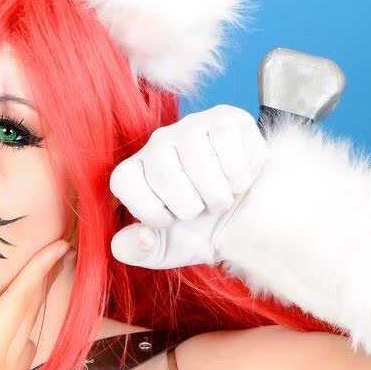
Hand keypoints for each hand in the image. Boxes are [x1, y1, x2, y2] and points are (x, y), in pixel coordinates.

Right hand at [0, 241, 70, 369]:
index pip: (18, 303)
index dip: (37, 271)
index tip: (58, 246)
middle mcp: (4, 367)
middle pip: (29, 314)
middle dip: (44, 280)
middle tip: (59, 251)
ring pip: (24, 334)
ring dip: (32, 305)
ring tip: (34, 281)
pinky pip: (12, 352)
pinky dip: (16, 329)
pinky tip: (6, 330)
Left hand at [108, 104, 268, 269]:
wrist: (246, 219)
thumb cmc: (199, 230)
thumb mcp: (162, 250)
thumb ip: (135, 251)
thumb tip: (142, 236)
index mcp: (134, 171)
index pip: (124, 183)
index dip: (152, 212)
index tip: (171, 220)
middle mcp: (157, 142)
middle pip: (164, 176)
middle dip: (190, 207)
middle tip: (201, 208)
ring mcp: (190, 126)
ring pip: (201, 165)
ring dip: (218, 195)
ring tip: (221, 196)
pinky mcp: (225, 118)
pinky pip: (230, 151)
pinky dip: (240, 177)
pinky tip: (238, 178)